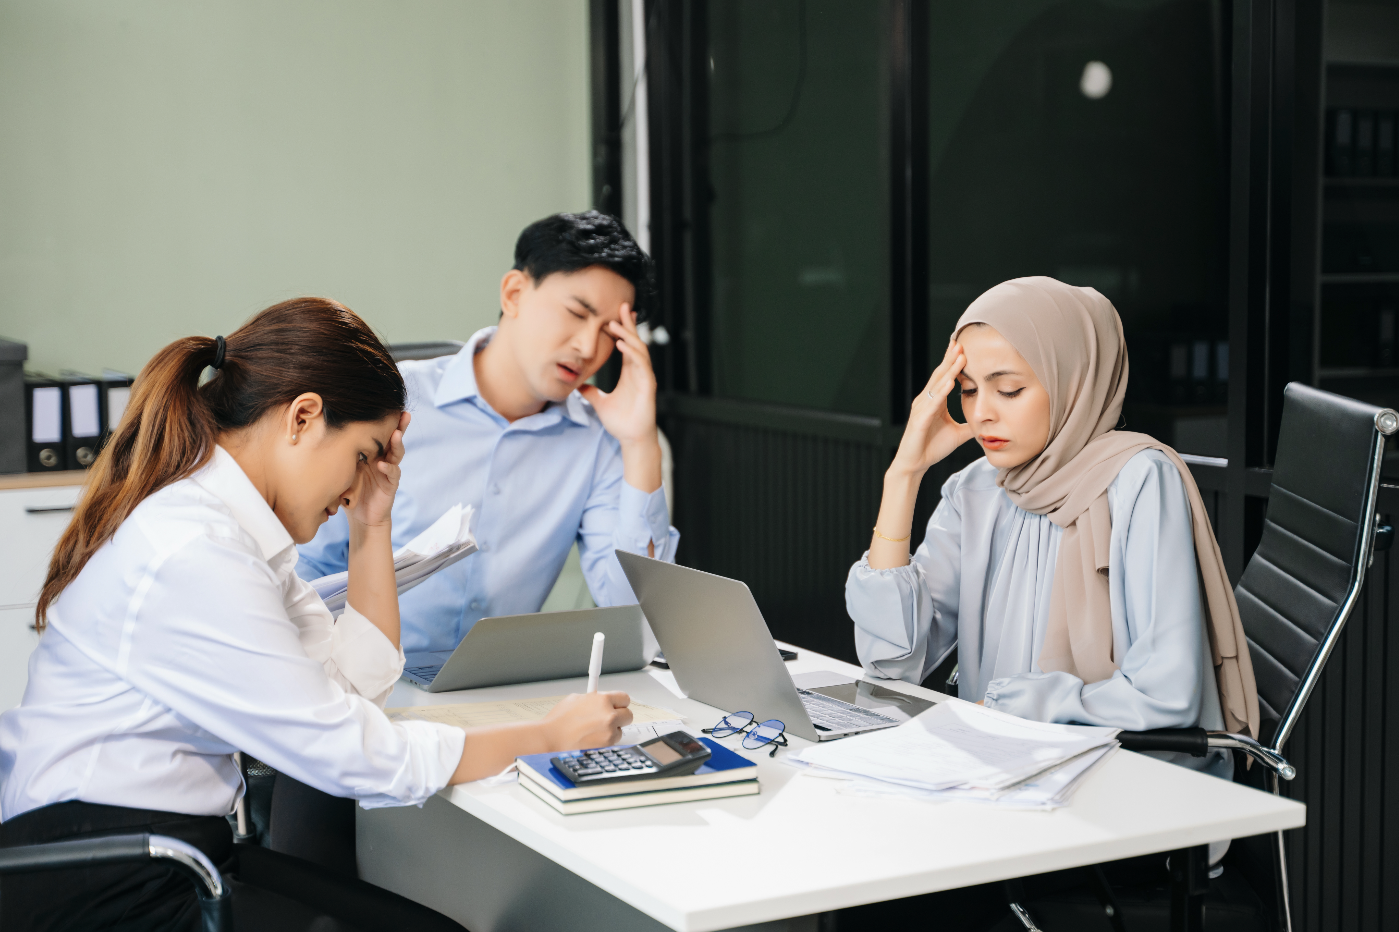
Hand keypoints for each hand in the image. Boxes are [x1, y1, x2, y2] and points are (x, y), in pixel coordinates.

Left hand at [347, 411, 409, 528]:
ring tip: (396, 433)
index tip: (385, 406)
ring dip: (397, 443)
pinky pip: (393, 474)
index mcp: (372, 453)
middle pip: (393, 439)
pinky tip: (382, 464)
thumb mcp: (344, 469)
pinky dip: (388, 468)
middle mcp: (383, 458)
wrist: (362, 517)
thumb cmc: (350, 492)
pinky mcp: (391, 485)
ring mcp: (388, 471)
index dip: (384, 421)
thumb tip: (323, 437)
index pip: (379, 434)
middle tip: (403, 413)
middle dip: (400, 426)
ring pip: (397, 453)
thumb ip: (342, 456)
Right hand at [543, 691, 633, 749]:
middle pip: (628, 714)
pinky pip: (614, 741)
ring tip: (596, 730)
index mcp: (602, 700)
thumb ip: (593, 699)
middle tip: (609, 718)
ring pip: (621, 729)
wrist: (551, 738)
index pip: (624, 698)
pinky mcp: (606, 745)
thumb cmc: (559, 720)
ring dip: (613, 729)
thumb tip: (600, 699)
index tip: (617, 705)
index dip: (620, 702)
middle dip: (620, 716)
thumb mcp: (576, 699)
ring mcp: (609, 731)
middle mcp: (609, 715)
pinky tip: (593, 738)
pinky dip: (607, 740)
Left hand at [578, 305, 657, 446]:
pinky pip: (641, 365)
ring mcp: (645, 377)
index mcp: (630, 372)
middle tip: (622, 306)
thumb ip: (590, 391)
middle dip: (629, 324)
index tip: (613, 315)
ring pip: (639, 349)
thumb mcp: (599, 402)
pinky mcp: (648, 385)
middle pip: (635, 341)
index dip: (622, 330)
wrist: (632, 438)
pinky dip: (632, 353)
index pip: (627, 345)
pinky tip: (622, 344)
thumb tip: (576, 384)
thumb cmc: (621, 421)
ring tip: (615, 324)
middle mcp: (639, 371)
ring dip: (628, 335)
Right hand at [889, 339, 974, 477]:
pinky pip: (932, 403)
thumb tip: (987, 419)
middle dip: (951, 358)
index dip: (953, 363)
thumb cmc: (931, 447)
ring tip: (959, 356)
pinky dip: (941, 392)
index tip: (963, 348)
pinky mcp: (919, 420)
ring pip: (937, 385)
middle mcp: (926, 401)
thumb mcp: (958, 433)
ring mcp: (921, 409)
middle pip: (940, 375)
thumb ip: (970, 424)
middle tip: (961, 342)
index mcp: (934, 401)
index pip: (945, 377)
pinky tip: (950, 382)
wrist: (914, 464)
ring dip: (949, 370)